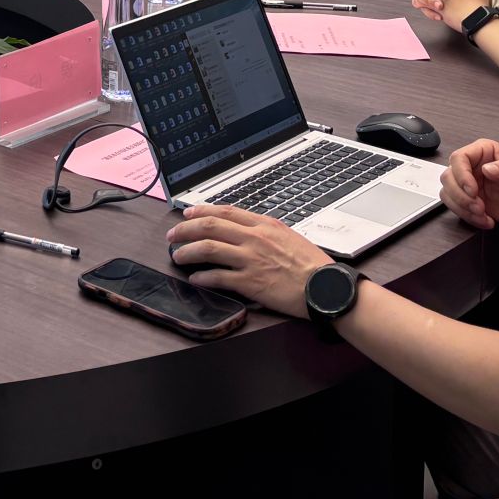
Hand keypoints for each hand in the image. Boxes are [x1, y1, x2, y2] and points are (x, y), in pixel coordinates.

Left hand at [167, 205, 334, 318]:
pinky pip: (218, 277)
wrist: (326, 287)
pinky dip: (203, 277)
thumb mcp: (288, 236)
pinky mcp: (250, 282)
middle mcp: (254, 238)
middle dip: (185, 229)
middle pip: (210, 226)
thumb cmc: (312, 265)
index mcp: (264, 225)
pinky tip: (195, 279)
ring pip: (208, 248)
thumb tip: (245, 230)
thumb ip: (265, 231)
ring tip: (177, 256)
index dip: (201, 211)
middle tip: (172, 235)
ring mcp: (250, 259)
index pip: (225, 211)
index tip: (188, 213)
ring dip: (187, 251)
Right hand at [441, 139, 498, 230]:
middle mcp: (473, 167)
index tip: (473, 190)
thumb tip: (488, 169)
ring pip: (448, 193)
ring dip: (463, 208)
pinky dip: (468, 217)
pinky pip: (456, 208)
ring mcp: (470, 185)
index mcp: (484, 152)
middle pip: (448, 177)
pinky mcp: (471, 201)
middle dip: (461, 196)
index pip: (459, 158)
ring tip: (483, 214)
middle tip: (479, 206)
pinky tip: (486, 220)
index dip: (461, 175)